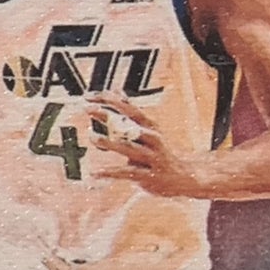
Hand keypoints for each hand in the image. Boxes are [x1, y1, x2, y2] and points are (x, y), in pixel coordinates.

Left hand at [87, 94, 211, 197]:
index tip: (89, 96)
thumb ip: (129, 114)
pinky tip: (94, 173)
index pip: (128, 108)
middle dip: (108, 115)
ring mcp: (150, 157)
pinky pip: (125, 173)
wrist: (182, 177)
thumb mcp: (147, 130)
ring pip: (128, 147)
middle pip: (129, 123)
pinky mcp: (147, 176)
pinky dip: (109, 172)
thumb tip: (117, 92)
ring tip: (92, 136)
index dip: (109, 100)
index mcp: (149, 126)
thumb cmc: (158, 152)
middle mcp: (151, 139)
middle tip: (88, 109)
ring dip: (109, 141)